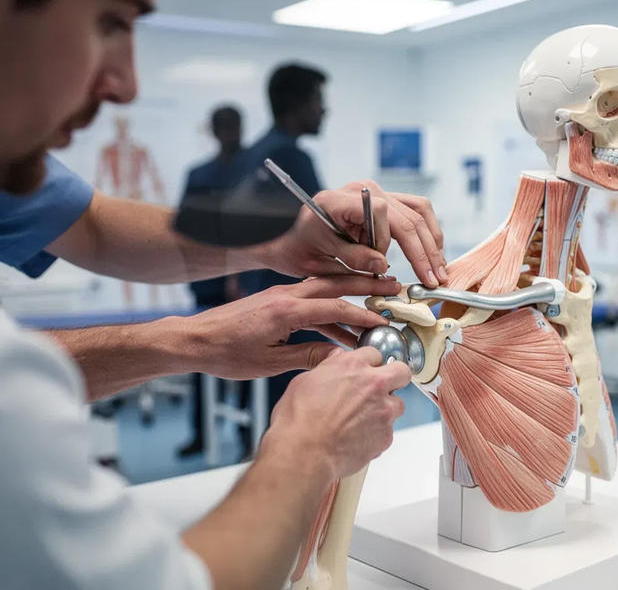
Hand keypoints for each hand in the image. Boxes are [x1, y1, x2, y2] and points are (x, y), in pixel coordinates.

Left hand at [188, 275, 400, 379]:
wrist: (194, 340)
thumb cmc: (225, 353)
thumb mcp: (269, 363)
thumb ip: (306, 356)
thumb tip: (338, 356)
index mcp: (286, 311)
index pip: (335, 308)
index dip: (362, 315)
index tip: (383, 320)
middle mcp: (285, 297)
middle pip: (335, 285)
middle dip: (365, 286)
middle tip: (391, 286)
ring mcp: (280, 296)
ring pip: (324, 289)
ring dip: (350, 293)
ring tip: (374, 301)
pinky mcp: (275, 302)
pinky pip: (310, 300)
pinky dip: (329, 308)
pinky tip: (341, 326)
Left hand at [261, 181, 446, 286]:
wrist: (292, 238)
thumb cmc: (301, 248)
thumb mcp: (319, 259)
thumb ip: (351, 259)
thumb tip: (383, 264)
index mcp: (341, 199)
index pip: (381, 211)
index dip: (386, 241)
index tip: (382, 267)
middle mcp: (364, 189)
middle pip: (408, 213)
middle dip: (424, 250)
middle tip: (433, 279)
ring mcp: (377, 193)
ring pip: (419, 210)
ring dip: (432, 242)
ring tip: (438, 270)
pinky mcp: (386, 202)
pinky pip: (415, 212)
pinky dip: (426, 234)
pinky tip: (431, 256)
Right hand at [266, 347, 409, 479]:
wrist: (303, 453)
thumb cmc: (298, 419)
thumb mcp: (305, 380)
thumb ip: (328, 368)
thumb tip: (336, 361)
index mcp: (353, 366)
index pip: (375, 353)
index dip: (370, 363)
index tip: (366, 370)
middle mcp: (374, 385)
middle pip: (401, 372)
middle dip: (394, 378)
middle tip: (381, 387)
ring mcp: (383, 411)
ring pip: (398, 404)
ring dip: (386, 408)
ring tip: (364, 419)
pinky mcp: (385, 436)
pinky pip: (388, 430)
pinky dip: (377, 433)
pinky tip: (358, 437)